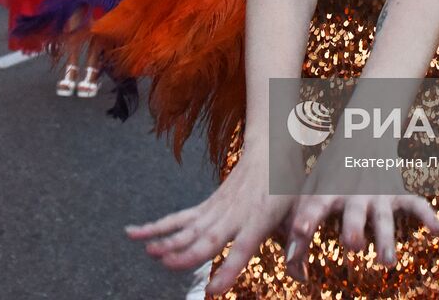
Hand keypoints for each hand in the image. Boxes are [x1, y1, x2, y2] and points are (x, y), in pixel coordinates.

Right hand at [126, 146, 292, 294]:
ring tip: (149, 251)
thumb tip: (303, 280)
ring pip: (188, 226)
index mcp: (258, 220)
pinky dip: (156, 225)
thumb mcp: (297, 214)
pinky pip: (178, 218)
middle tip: (167, 265)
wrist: (268, 151)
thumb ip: (296, 247)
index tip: (212, 290)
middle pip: (207, 238)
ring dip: (167, 239)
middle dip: (187, 253)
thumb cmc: (284, 188)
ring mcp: (217, 209)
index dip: (228, 269)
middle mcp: (233, 215)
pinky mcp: (206, 206)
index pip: (242, 249)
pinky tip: (135, 233)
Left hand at [282, 162, 438, 279]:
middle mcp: (353, 193)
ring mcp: (378, 193)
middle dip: (353, 229)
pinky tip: (438, 230)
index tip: (298, 231)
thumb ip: (299, 226)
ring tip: (388, 262)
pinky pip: (415, 204)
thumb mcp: (310, 190)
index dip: (305, 218)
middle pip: (354, 213)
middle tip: (353, 245)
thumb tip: (293, 270)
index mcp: (327, 190)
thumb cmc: (330, 172)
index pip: (314, 205)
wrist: (362, 134)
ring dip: (386, 238)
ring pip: (383, 217)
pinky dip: (427, 215)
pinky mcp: (397, 192)